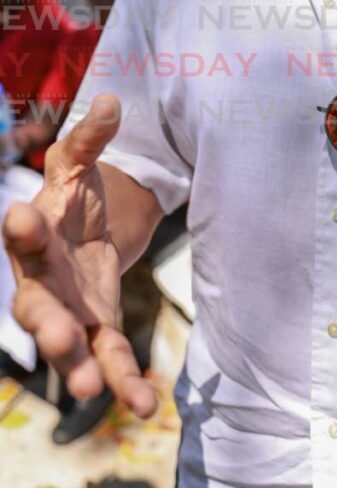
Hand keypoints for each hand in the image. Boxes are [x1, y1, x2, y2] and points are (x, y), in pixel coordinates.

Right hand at [2, 94, 156, 417]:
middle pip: (35, 304)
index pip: (22, 230)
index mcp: (34, 230)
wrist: (86, 224)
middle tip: (55, 338)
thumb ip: (93, 135)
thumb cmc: (74, 192)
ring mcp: (68, 308)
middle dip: (44, 322)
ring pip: (68, 341)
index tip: (20, 214)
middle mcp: (42, 278)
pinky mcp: (98, 326)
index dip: (21, 225)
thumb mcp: (81, 159)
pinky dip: (125, 381)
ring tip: (94, 391)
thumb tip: (113, 100)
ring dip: (79, 366)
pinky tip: (146, 405)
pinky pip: (108, 357)